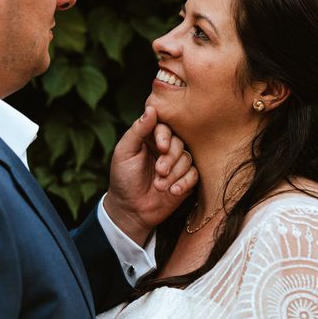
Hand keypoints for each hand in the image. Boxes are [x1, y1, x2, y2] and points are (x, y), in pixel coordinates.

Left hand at [105, 106, 197, 245]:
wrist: (130, 210)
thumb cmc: (123, 178)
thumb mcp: (124, 152)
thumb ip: (138, 130)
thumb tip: (151, 108)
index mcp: (151, 137)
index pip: (165, 126)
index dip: (165, 136)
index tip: (160, 147)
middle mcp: (166, 148)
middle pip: (179, 143)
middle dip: (170, 158)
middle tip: (159, 171)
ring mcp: (177, 163)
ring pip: (187, 159)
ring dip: (175, 174)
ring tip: (159, 186)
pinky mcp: (185, 179)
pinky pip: (194, 175)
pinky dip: (184, 183)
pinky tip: (172, 192)